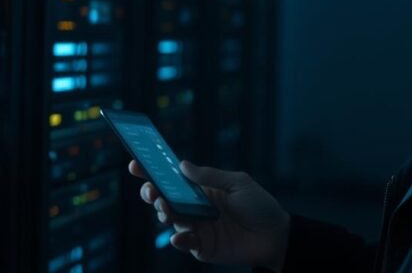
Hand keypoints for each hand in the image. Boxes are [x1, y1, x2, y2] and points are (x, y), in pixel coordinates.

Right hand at [129, 160, 289, 270]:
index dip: (152, 172)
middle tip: (150, 189)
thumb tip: (182, 165)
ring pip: (171, 219)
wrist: (275, 235)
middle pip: (164, 199)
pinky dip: (179, 240)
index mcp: (201, 189)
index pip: (172, 179)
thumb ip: (210, 176)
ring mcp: (197, 227)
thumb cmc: (259, 205)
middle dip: (152, 192)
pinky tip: (180, 235)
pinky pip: (184, 243)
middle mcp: (194, 207)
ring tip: (165, 206)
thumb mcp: (238, 183)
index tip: (136, 163)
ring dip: (164, 212)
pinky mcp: (203, 247)